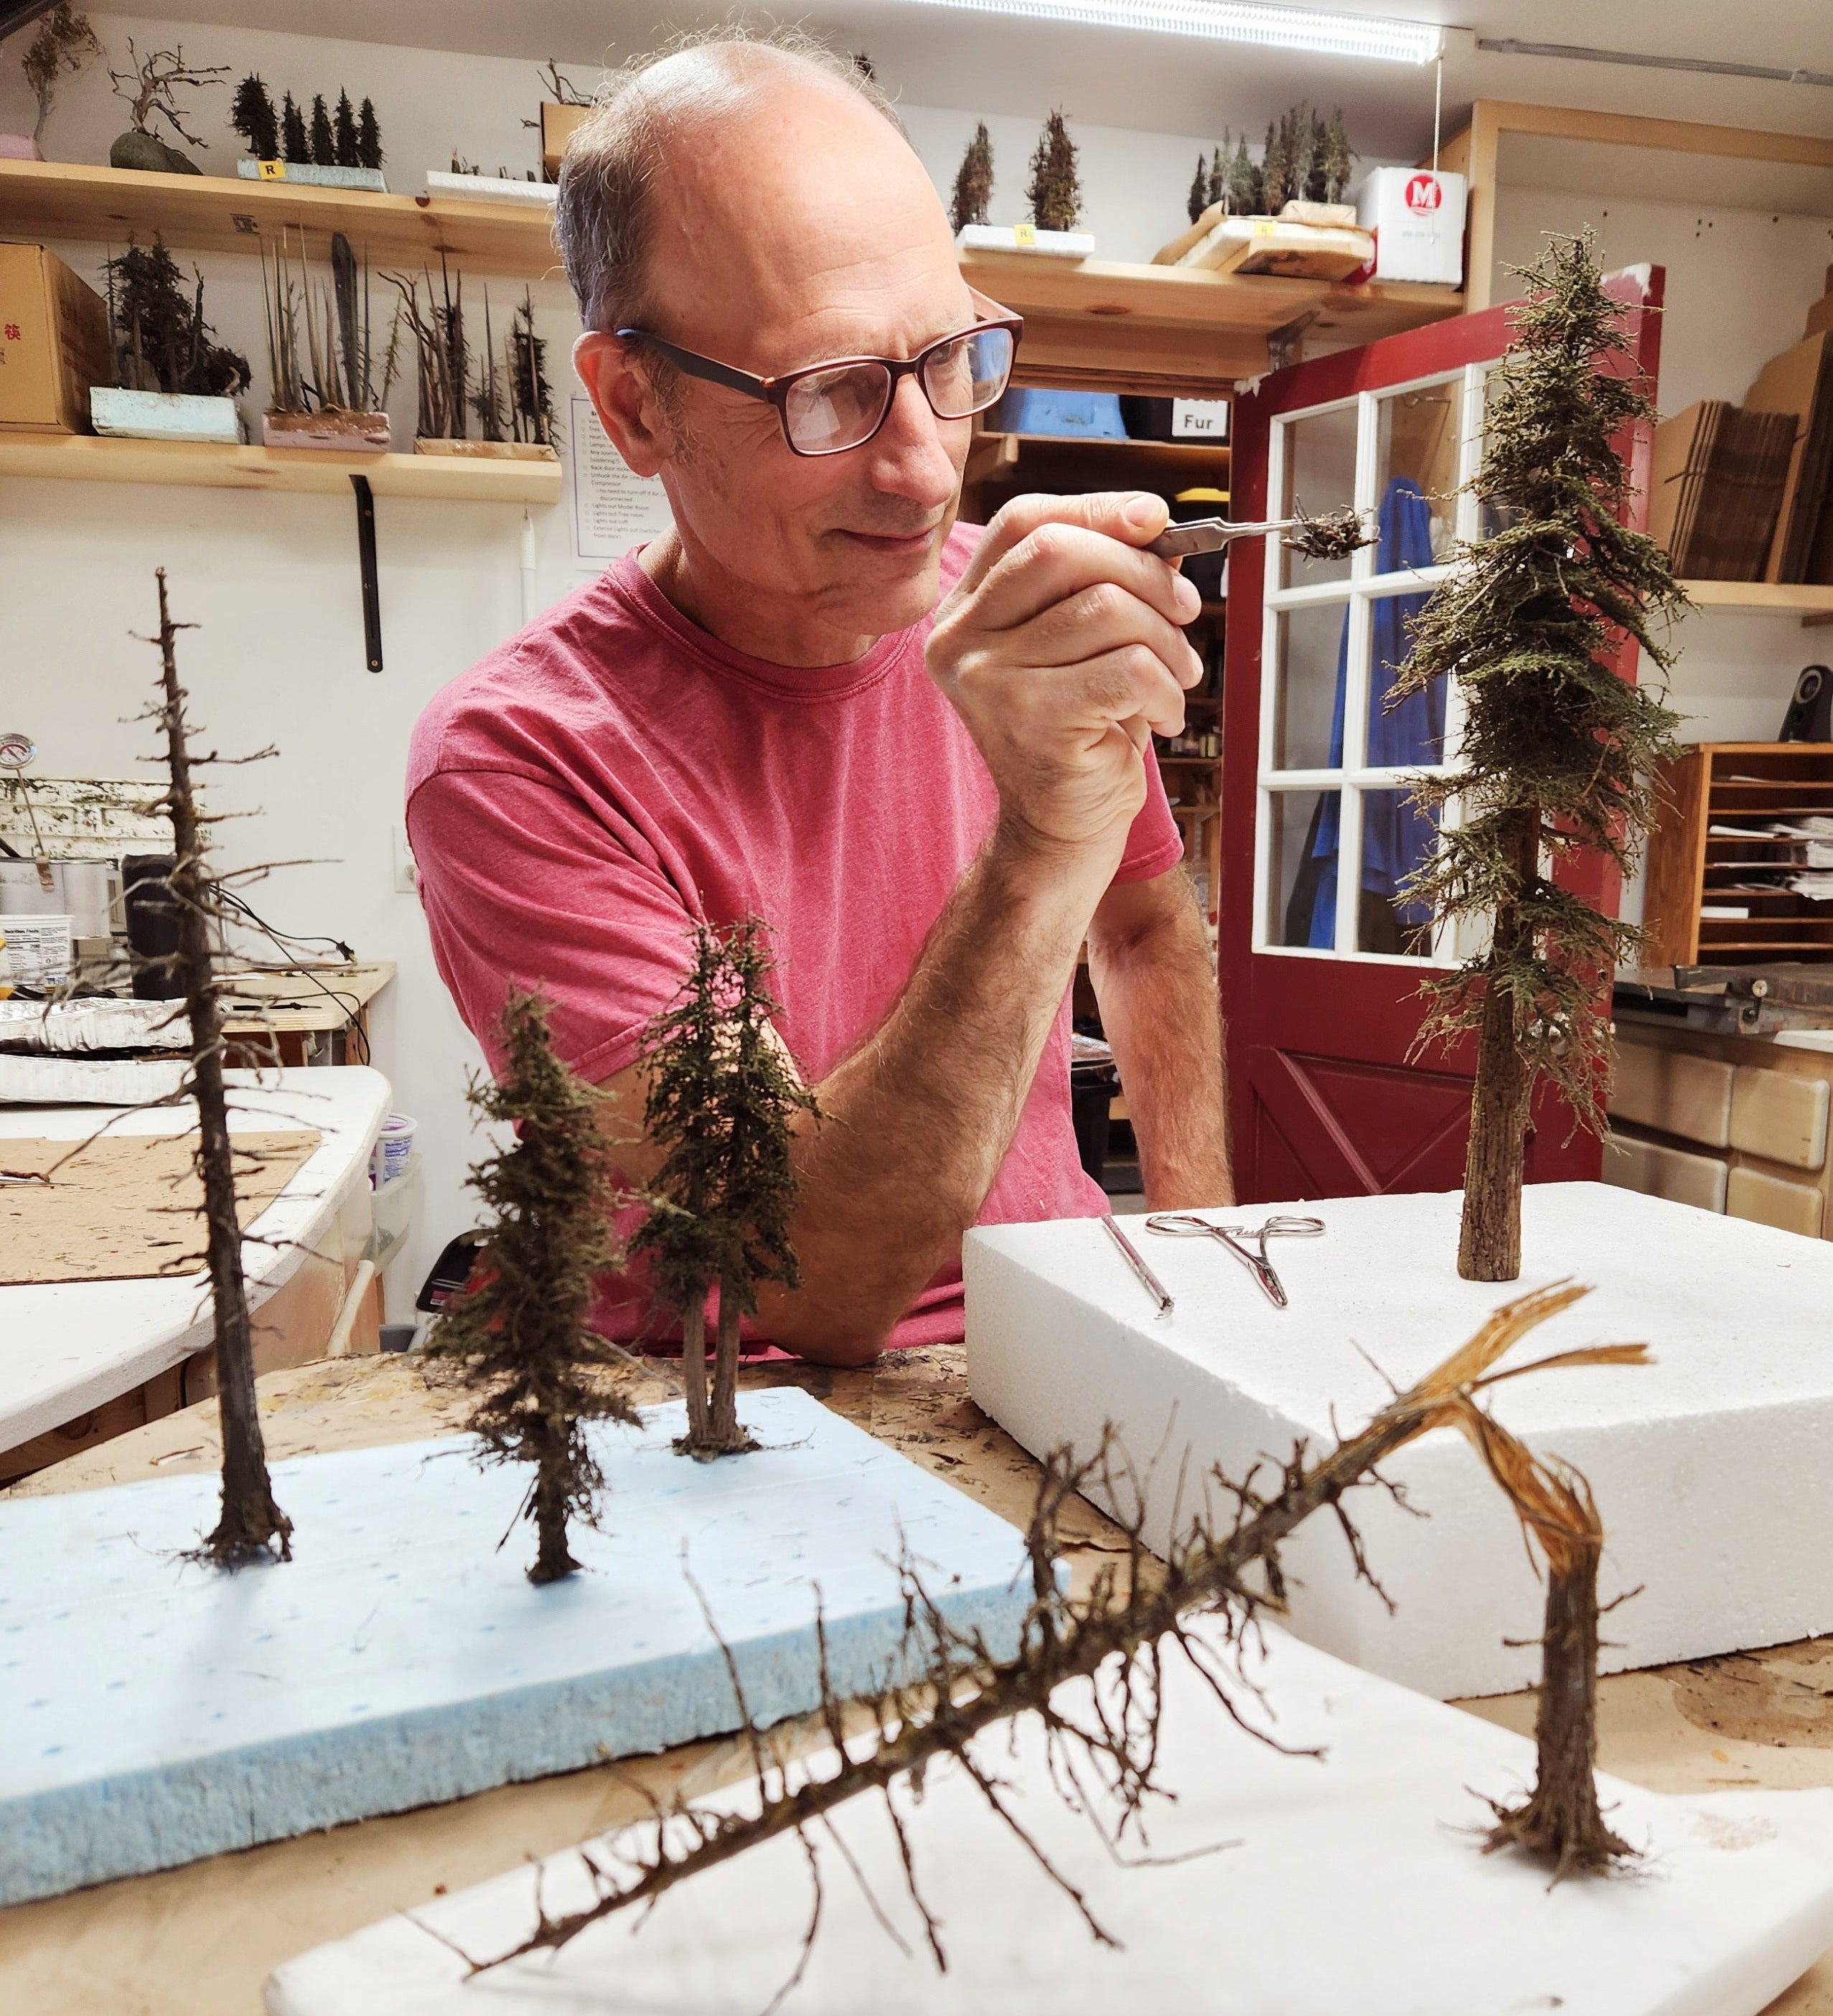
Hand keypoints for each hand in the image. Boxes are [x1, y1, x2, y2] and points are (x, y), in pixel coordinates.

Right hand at [926, 492, 1203, 858]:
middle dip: (1143, 570)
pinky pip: (1128, 667)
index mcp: (964, 610)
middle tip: (1184, 606)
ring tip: (1178, 675)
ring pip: (1106, 609)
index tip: (1154, 519)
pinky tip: (1162, 714)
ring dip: (1167, 639)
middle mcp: (960, 640)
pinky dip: (1165, 687)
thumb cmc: (1077, 735)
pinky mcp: (1032, 719)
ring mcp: (988, 680)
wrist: (1058, 832)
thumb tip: (1154, 526)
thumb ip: (1102, 580)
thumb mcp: (1085, 644)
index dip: (1095, 508)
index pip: (1024, 522)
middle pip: (1061, 552)